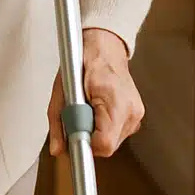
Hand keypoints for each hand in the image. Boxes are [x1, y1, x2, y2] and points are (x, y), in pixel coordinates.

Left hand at [47, 28, 143, 158]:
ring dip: (96, 132)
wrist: (104, 46)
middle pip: (107, 146)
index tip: (74, 136)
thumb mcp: (62, 90)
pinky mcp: (136, 115)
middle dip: (88, 137)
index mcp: (114, 101)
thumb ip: (58, 122)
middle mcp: (131, 111)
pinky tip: (98, 109)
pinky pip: (117, 132)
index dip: (86, 144)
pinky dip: (104, 126)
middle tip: (78, 115)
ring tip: (89, 108)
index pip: (104, 144)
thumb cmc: (83, 61)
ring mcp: (136, 114)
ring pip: (112, 142)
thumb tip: (57, 149)